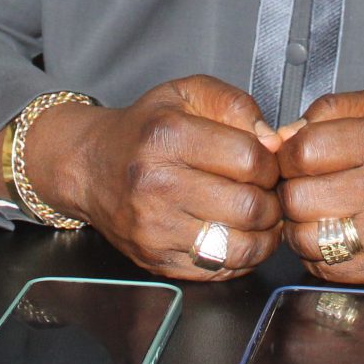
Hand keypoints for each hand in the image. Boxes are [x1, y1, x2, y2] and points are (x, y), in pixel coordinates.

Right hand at [25, 74, 283, 280]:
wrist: (90, 165)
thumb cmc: (146, 127)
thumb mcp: (188, 93)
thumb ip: (236, 105)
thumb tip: (273, 141)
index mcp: (167, 136)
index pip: (250, 160)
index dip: (271, 163)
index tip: (265, 162)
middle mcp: (156, 185)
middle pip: (249, 206)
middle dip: (271, 200)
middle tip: (266, 192)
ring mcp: (154, 228)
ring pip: (239, 246)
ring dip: (263, 234)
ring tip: (259, 217)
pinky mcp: (156, 260)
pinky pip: (219, 270)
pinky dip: (240, 257)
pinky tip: (237, 235)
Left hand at [276, 90, 363, 282]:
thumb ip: (330, 110)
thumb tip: (284, 135)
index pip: (304, 151)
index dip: (288, 153)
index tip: (295, 155)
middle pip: (299, 197)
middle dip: (291, 188)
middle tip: (304, 182)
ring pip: (306, 237)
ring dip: (300, 223)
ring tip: (316, 208)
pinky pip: (327, 267)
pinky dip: (318, 252)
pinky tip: (332, 231)